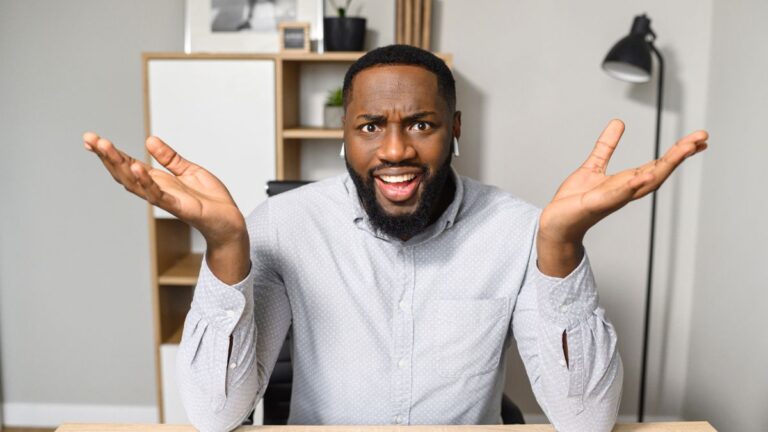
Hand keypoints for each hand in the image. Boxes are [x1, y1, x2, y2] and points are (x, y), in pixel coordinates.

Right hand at [83, 132, 245, 246]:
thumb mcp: (189, 171)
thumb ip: (170, 158)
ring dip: (121, 166)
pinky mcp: (180, 207)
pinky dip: (147, 183)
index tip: (90, 139)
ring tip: (107, 148)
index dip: (110, 153)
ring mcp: (166, 200)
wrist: (230, 222)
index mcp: (158, 181)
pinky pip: (159, 196)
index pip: (128, 164)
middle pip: (125, 173)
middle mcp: (157, 191)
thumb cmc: (210, 200)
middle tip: (91, 139)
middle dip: (107, 156)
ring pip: (136, 184)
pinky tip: (137, 168)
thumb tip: (149, 140)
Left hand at [539, 119, 708, 244]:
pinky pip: (618, 194)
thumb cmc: (575, 200)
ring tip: (684, 150)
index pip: (658, 164)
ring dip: (664, 166)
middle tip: (701, 139)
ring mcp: (613, 198)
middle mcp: (625, 190)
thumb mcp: (593, 166)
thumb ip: (606, 146)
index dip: (678, 152)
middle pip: (659, 171)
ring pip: (645, 182)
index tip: (698, 139)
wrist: (556, 223)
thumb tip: (618, 123)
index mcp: (626, 181)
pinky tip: (645, 175)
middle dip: (680, 155)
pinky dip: (632, 185)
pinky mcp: (597, 203)